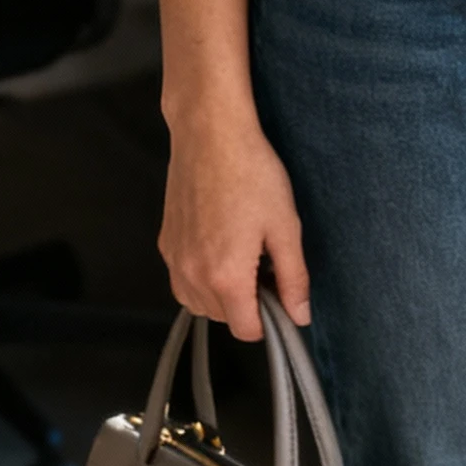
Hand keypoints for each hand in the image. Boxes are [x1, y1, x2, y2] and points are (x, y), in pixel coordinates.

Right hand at [158, 105, 310, 339]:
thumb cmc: (251, 173)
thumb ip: (293, 278)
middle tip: (265, 266)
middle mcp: (193, 274)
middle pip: (223, 318)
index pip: (246, 331)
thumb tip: (300, 314)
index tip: (279, 295)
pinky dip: (201, 278)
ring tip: (243, 256)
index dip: (269, 320)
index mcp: (225, 276)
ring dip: (222, 295)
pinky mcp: (165, 243)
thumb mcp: (285, 227)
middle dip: (247, 304)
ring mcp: (175, 259)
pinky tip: (221, 246)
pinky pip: (182, 281)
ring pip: (199, 303)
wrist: (211, 135)